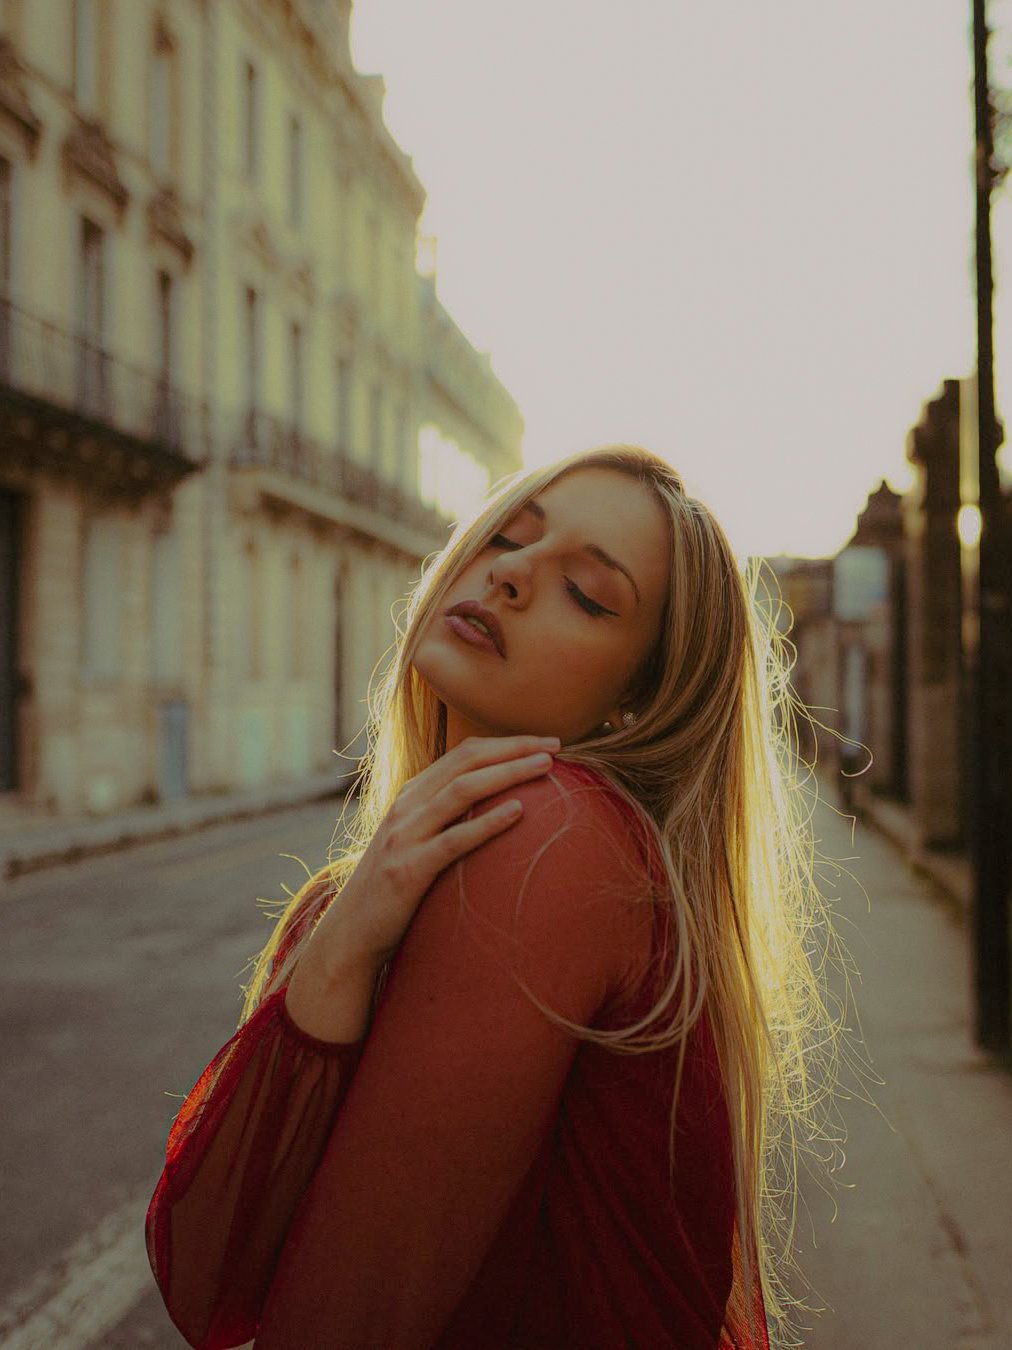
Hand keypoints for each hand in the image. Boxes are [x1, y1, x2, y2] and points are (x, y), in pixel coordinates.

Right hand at [314, 734, 561, 975]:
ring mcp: (405, 836)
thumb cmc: (392, 890)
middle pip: (466, 762)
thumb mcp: (415, 842)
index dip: (506, 742)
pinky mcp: (409, 870)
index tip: (544, 742)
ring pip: (462, 790)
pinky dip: (487, 822)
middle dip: (514, 748)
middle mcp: (406, 807)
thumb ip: (444, 820)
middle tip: (556, 746)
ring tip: (545, 768)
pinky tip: (518, 813)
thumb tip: (497, 807)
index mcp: (410, 796)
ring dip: (508, 773)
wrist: (349, 934)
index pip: (463, 754)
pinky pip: (454, 840)